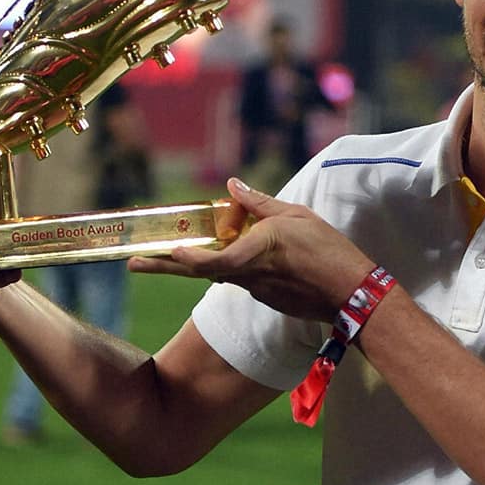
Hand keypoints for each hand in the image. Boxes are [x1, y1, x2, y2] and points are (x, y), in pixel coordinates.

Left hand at [128, 178, 374, 322]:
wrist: (353, 292)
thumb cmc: (328, 250)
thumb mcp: (296, 215)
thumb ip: (259, 203)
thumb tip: (232, 186)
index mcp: (257, 251)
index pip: (214, 261)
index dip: (189, 258)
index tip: (170, 250)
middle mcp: (250, 275)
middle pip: (199, 272)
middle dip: (163, 266)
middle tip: (132, 263)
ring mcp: (257, 290)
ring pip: (221, 273)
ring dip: (199, 262)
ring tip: (174, 251)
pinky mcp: (267, 298)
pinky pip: (242, 278)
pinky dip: (232, 265)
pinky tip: (239, 254)